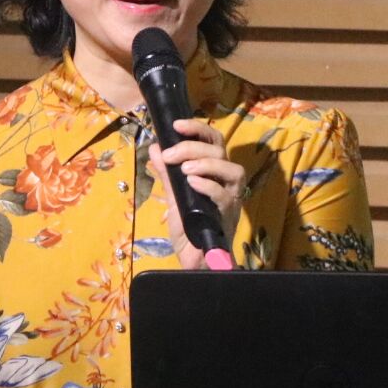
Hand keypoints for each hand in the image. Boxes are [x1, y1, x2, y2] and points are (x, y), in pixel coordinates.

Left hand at [149, 117, 243, 270]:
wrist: (193, 262)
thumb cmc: (188, 229)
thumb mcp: (173, 198)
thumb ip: (167, 174)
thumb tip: (155, 147)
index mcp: (214, 173)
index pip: (213, 141)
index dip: (197, 129)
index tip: (175, 125)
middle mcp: (226, 183)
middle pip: (221, 151)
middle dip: (194, 146)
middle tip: (171, 154)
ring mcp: (231, 200)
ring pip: (232, 170)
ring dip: (206, 164)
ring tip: (185, 169)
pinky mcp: (229, 217)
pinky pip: (224, 196)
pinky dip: (208, 185)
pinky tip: (191, 183)